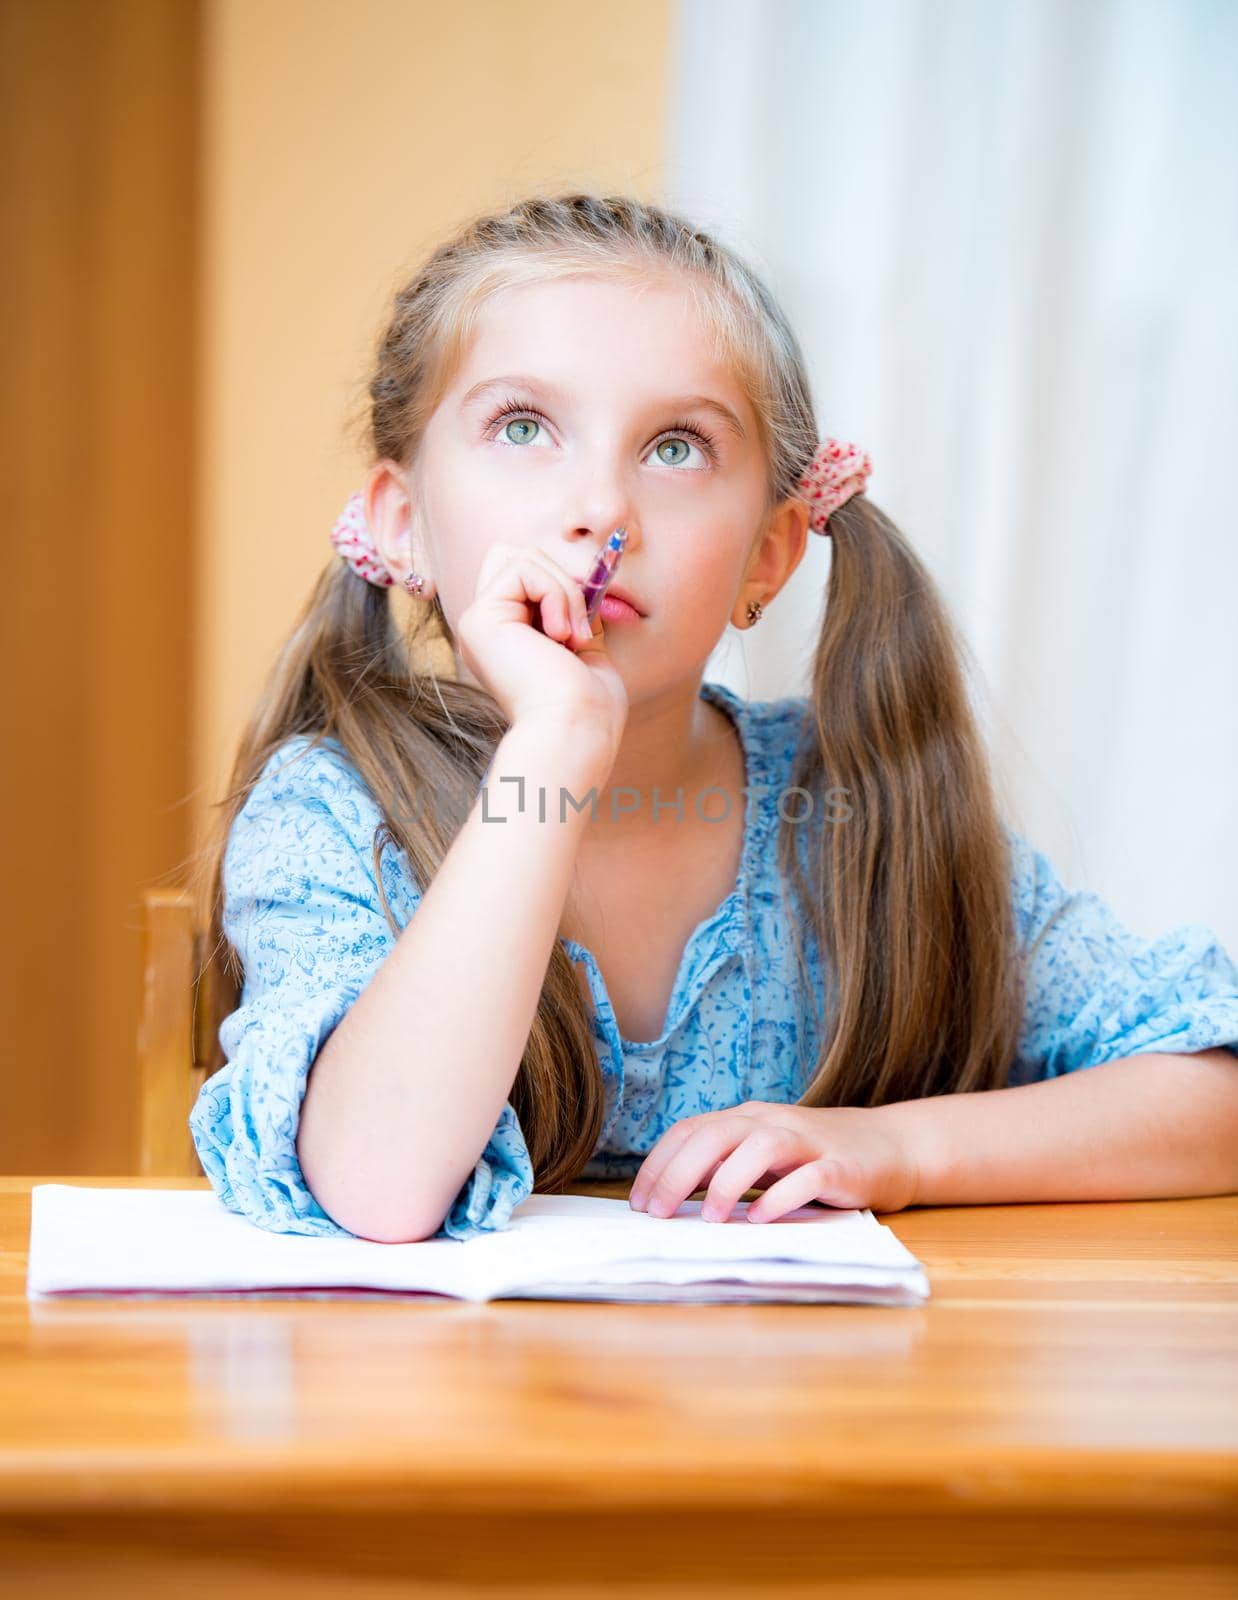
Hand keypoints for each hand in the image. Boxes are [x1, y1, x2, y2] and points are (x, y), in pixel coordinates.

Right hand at [455, 541, 627, 747]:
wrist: (576, 731)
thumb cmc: (588, 706)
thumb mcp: (584, 645)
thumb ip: (572, 609)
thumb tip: (582, 578)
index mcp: (506, 639)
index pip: (524, 573)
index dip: (558, 584)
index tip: (584, 629)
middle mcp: (485, 630)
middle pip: (519, 557)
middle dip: (563, 582)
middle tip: (580, 633)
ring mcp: (476, 624)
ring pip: (524, 558)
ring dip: (565, 591)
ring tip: (574, 638)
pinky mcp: (479, 619)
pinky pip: (522, 567)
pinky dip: (556, 594)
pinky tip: (562, 637)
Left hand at [627, 1101, 921, 1222]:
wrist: (890, 1148)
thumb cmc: (814, 1158)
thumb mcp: (762, 1158)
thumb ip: (723, 1167)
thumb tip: (669, 1196)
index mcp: (747, 1119)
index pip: (690, 1131)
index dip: (659, 1164)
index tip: (639, 1202)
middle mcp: (772, 1122)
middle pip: (716, 1135)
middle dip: (679, 1174)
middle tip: (658, 1213)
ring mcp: (808, 1142)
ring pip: (760, 1146)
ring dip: (729, 1181)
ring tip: (711, 1219)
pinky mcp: (840, 1168)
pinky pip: (808, 1177)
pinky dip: (782, 1197)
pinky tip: (761, 1220)